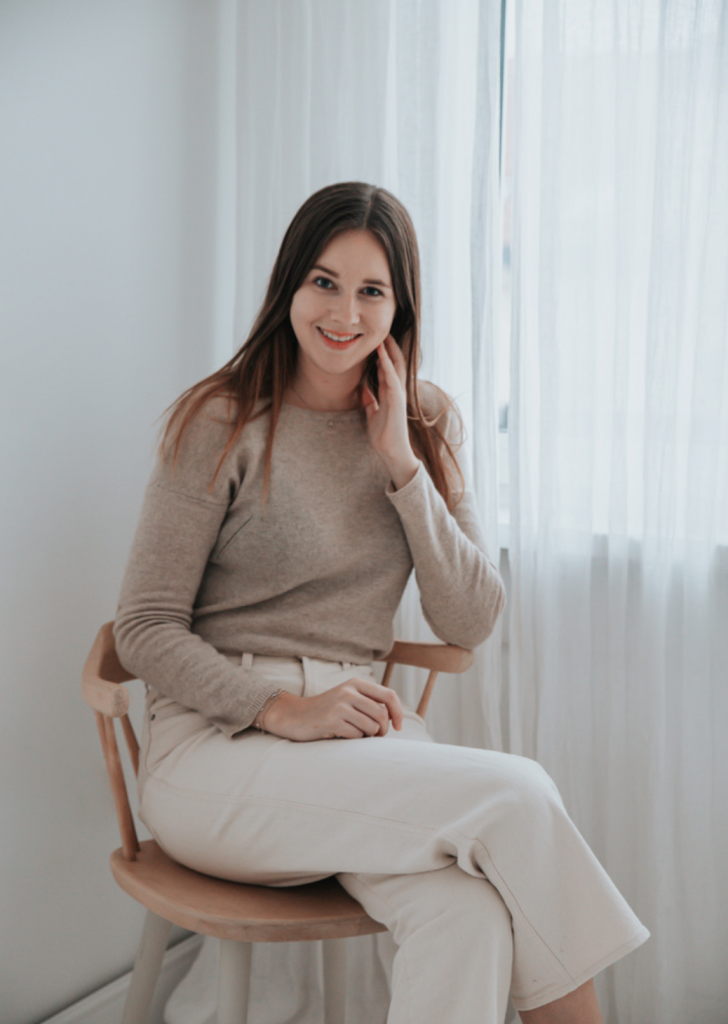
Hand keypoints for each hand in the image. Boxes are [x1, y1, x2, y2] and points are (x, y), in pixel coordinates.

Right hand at [262, 678, 403, 741]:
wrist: (294, 716)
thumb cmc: (327, 711)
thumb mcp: (348, 699)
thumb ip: (369, 702)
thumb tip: (395, 719)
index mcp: (356, 683)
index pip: (389, 695)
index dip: (398, 712)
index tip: (398, 726)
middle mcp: (349, 691)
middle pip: (382, 715)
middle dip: (382, 730)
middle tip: (374, 736)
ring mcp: (340, 705)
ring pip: (371, 727)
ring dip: (366, 736)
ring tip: (353, 733)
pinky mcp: (332, 721)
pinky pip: (356, 736)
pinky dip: (352, 740)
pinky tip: (340, 735)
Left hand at [361, 335, 419, 489]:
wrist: (392, 451)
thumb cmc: (384, 435)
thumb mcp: (372, 414)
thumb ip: (370, 401)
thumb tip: (363, 390)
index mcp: (390, 393)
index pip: (388, 369)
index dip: (383, 355)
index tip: (376, 342)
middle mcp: (396, 391)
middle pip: (394, 363)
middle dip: (389, 347)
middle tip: (382, 332)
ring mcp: (398, 394)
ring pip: (395, 367)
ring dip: (389, 351)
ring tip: (383, 337)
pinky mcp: (397, 400)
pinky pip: (391, 379)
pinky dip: (386, 366)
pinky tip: (381, 355)